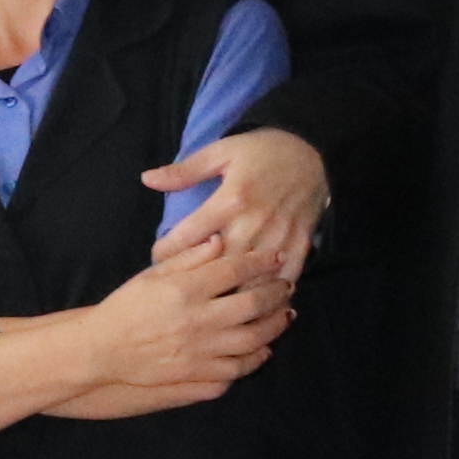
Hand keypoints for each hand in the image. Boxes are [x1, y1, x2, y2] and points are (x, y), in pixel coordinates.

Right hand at [70, 251, 291, 408]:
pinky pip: (238, 368)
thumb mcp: (153, 274)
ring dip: (275, 326)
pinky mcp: (197, 375)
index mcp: (185, 289)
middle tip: (286, 287)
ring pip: (254, 339)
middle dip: (277, 293)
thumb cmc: (126, 307)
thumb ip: (188, 257)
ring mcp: (200, 351)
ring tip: (284, 316)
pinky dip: (256, 358)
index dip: (260, 261)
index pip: (234, 269)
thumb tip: (220, 240)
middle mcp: (198, 320)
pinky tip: (262, 349)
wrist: (103, 350)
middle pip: (253, 303)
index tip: (275, 258)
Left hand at [143, 126, 329, 291]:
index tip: (157, 258)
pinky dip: (271, 296)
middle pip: (218, 266)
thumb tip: (147, 179)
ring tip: (211, 307)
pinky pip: (284, 278)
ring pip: (252, 279)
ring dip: (232, 296)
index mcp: (230, 200)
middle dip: (196, 281)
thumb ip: (184, 171)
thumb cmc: (260, 152)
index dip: (166, 252)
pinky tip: (256, 308)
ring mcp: (279, 237)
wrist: (311, 151)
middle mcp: (254, 223)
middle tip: (178, 290)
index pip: (189, 236)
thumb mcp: (220, 151)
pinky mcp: (300, 245)